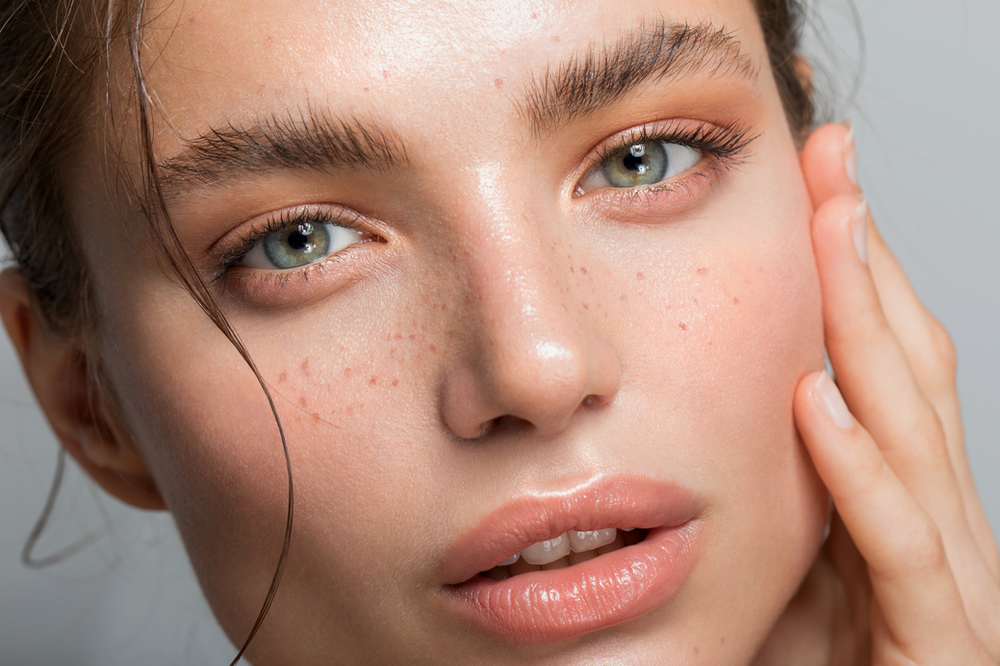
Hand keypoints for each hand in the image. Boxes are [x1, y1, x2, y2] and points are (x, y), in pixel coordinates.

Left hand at [762, 123, 999, 664]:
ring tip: (833, 230)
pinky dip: (859, 473)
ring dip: (868, 327)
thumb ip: (775, 496)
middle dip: (870, 263)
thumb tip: (729, 414)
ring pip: (915, 434)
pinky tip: (815, 401)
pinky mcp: (943, 646)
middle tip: (836, 162)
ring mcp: (953, 583)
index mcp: (900, 502)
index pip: (883, 367)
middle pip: (909, 370)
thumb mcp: (785, 567)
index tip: (819, 187)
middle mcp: (939, 525)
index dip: (857, 273)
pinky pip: (900, 549)